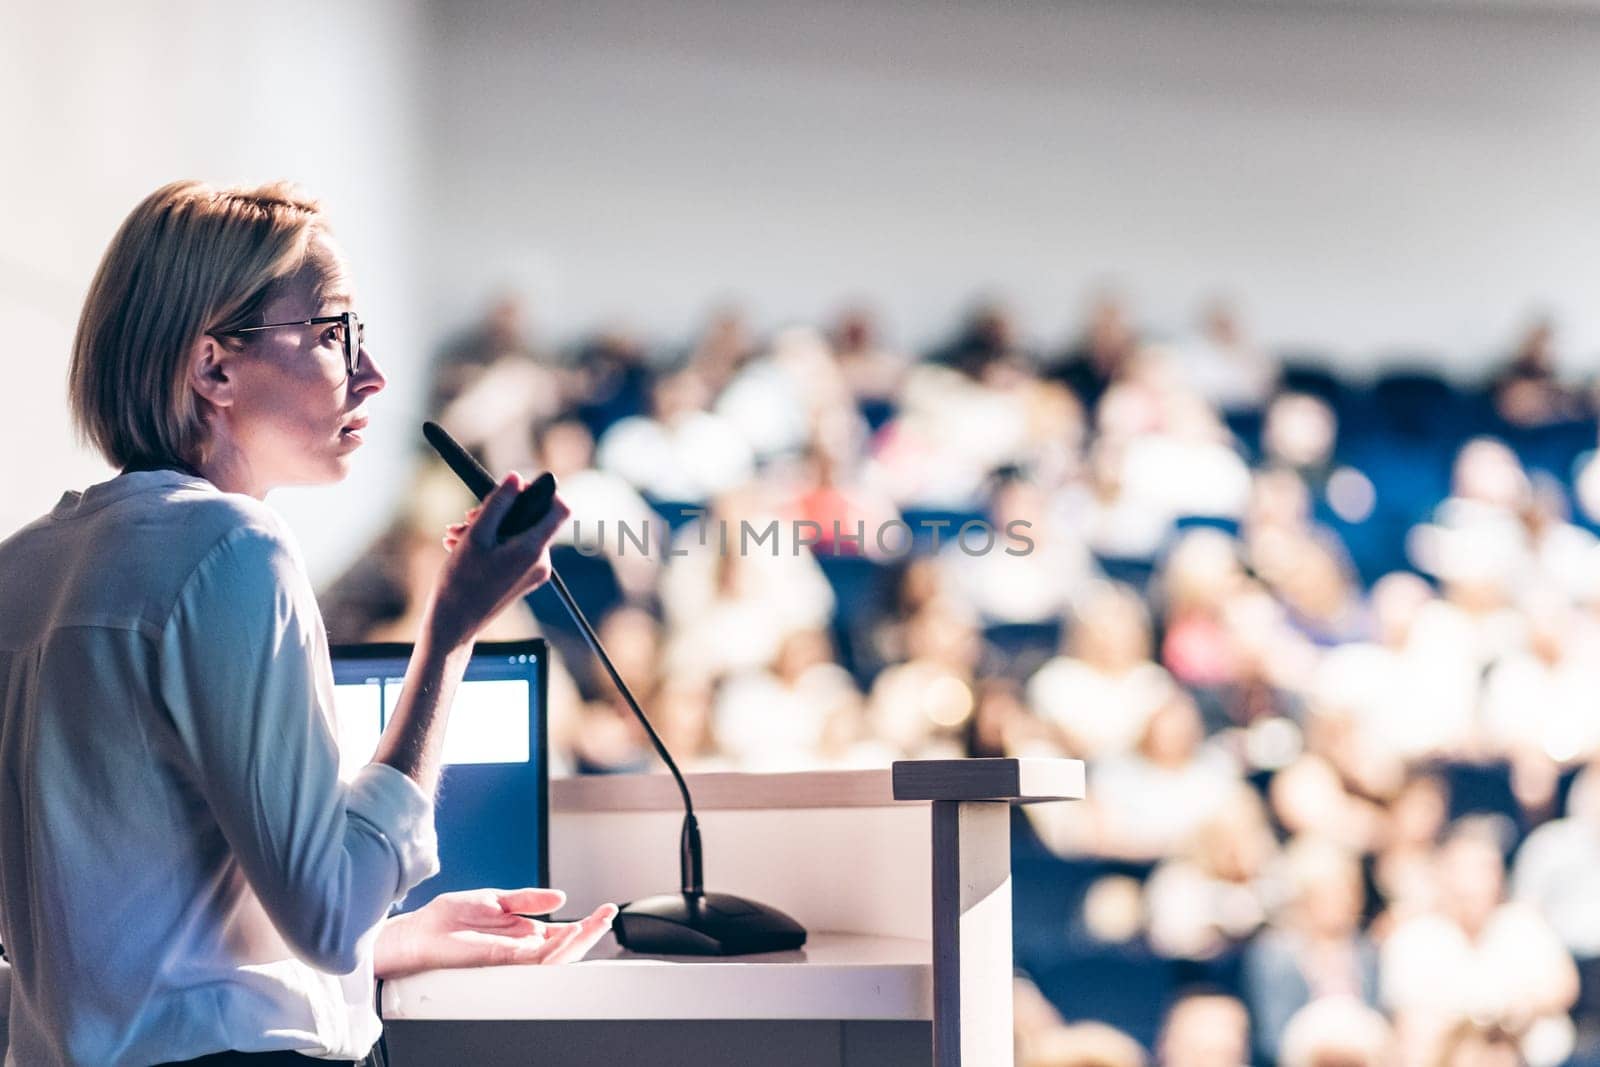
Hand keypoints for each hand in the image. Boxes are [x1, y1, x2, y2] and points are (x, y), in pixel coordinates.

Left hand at [373, 887, 618, 979]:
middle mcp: (521, 947)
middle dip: (591, 932)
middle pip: (566, 947)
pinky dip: (556, 950)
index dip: (586, 923)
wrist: (420, 930)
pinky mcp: (501, 961)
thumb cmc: (449, 918)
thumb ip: (528, 899)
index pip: (562, 933)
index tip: (606, 909)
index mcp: (523, 932)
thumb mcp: (497, 899)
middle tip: (609, 915)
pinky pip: (536, 960)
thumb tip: (559, 897)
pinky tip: (569, 933)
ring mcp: (513, 957)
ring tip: (594, 923)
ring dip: (579, 941)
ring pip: (556, 957)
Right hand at [427, 474, 569, 647]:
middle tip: (469, 515)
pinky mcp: (523, 579)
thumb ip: (498, 503)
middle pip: (532, 519)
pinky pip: (512, 549)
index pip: (560, 509)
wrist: (453, 625)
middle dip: (500, 511)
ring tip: (457, 534)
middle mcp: (540, 562)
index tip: (514, 488)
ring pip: (517, 534)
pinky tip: (462, 545)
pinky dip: (490, 543)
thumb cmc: (461, 583)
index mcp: (533, 550)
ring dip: (487, 527)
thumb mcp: (476, 536)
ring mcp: (533, 573)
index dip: (541, 492)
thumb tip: (515, 478)